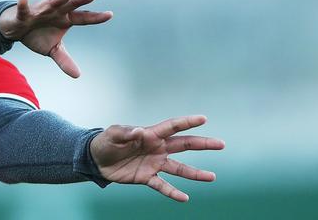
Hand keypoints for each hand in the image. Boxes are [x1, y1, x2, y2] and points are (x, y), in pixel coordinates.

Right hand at [0, 0, 112, 77]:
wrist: (15, 29)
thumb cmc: (37, 34)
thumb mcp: (52, 49)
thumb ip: (64, 60)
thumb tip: (78, 75)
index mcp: (65, 19)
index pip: (84, 17)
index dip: (96, 17)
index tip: (110, 14)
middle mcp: (56, 11)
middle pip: (73, 3)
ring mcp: (41, 10)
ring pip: (54, 1)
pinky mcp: (24, 14)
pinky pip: (24, 9)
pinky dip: (23, 4)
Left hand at [90, 115, 224, 201]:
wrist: (96, 159)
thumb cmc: (105, 141)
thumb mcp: (113, 134)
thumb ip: (127, 133)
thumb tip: (140, 132)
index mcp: (150, 134)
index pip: (172, 126)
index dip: (187, 122)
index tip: (203, 119)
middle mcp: (157, 148)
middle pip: (184, 145)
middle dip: (202, 144)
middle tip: (221, 144)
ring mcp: (154, 163)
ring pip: (179, 168)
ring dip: (195, 173)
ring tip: (212, 177)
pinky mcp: (147, 177)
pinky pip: (163, 186)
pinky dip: (173, 192)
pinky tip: (184, 198)